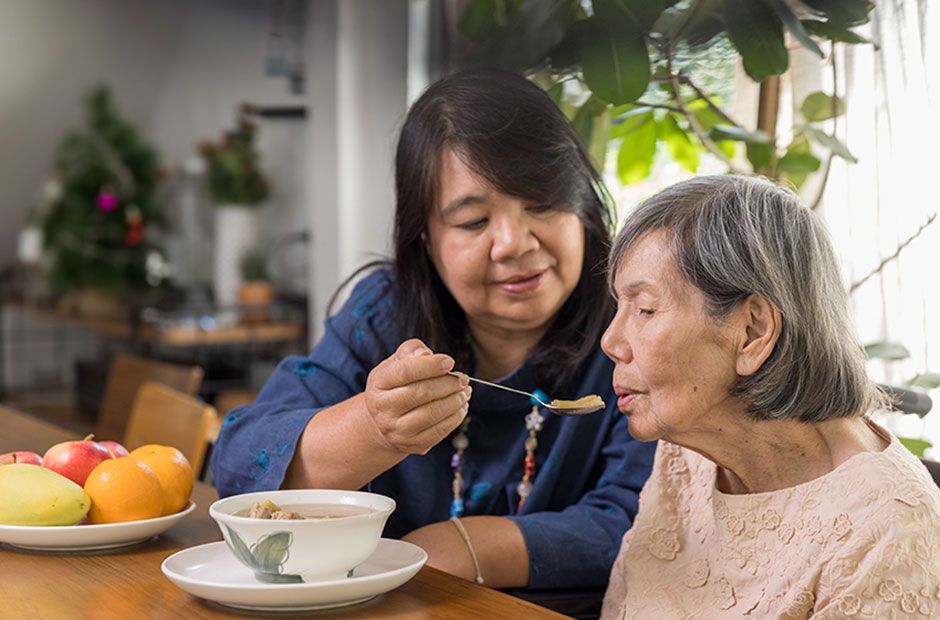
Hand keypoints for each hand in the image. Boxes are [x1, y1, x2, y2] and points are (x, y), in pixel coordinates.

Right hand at [363, 339, 469, 454]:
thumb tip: (426, 356)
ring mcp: (397, 430)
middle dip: (449, 384)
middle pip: (422, 393)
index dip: (430, 366)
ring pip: (433, 413)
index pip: (404, 372)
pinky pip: (440, 431)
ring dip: (456, 400)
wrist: (383, 422)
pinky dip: (456, 417)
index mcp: (378, 383)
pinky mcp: (413, 444)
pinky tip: (462, 405)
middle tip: (463, 378)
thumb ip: (411, 351)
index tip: (450, 362)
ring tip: (466, 391)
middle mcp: (383, 409)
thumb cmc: (395, 384)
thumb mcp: (396, 362)